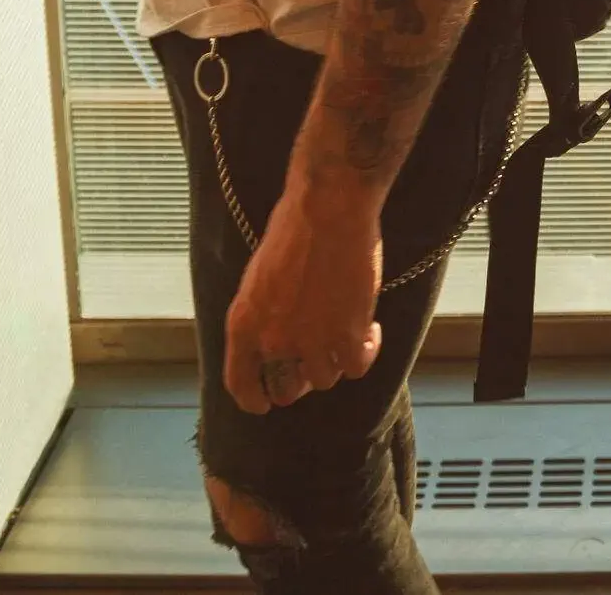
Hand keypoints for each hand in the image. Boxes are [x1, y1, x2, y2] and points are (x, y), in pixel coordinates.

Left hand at [221, 178, 382, 414]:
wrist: (330, 208)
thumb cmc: (295, 228)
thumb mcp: (259, 277)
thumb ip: (262, 315)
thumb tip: (274, 338)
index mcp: (243, 324)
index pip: (240, 383)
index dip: (254, 399)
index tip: (264, 403)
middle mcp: (273, 340)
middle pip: (287, 389)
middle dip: (302, 379)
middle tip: (317, 359)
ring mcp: (311, 341)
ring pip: (325, 378)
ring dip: (336, 360)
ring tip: (348, 334)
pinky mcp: (348, 335)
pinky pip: (357, 366)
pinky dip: (366, 353)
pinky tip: (370, 331)